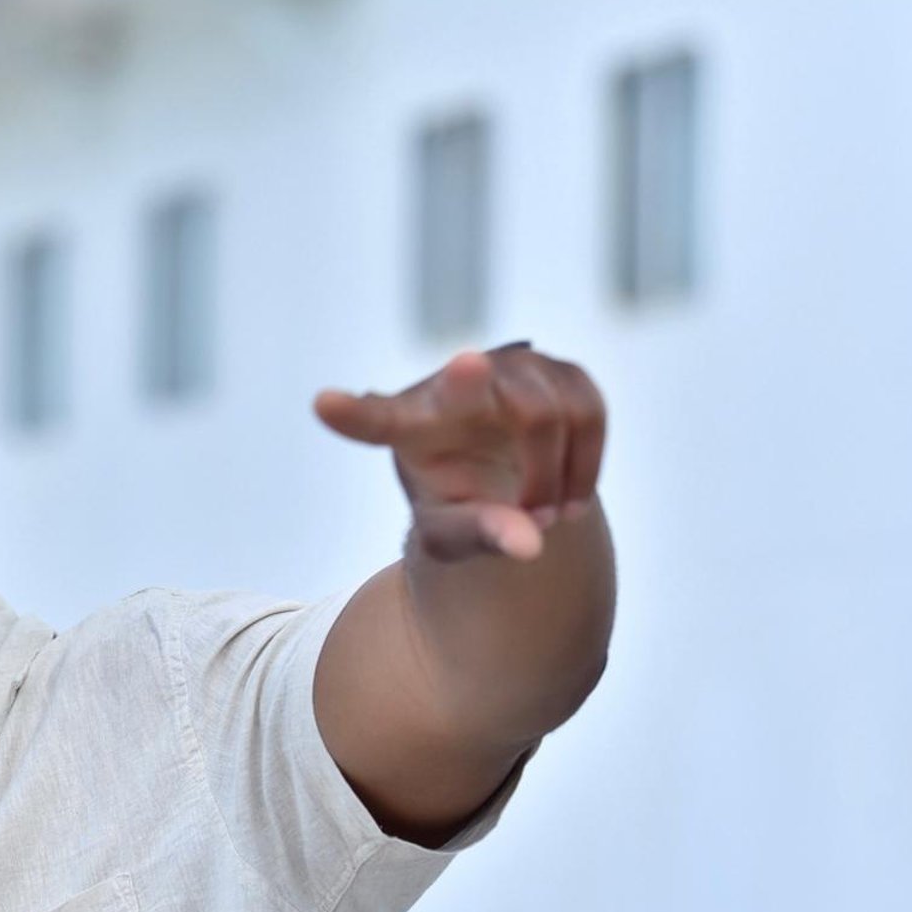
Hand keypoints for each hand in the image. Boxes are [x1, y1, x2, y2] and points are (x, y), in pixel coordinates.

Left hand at [312, 341, 606, 561]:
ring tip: (546, 514)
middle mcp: (452, 382)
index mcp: (407, 425)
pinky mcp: (559, 370)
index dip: (353, 415)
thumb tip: (532, 545)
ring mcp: (508, 366)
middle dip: (533, 473)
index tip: (322, 404)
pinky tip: (570, 494)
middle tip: (540, 519)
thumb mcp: (456, 536)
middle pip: (497, 410)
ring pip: (551, 414)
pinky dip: (586, 465)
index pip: (374, 420)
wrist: (507, 483)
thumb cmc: (462, 508)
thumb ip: (482, 536)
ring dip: (558, 477)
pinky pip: (589, 412)